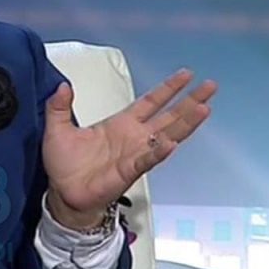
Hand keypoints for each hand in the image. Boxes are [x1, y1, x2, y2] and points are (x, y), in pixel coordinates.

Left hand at [42, 69, 216, 229]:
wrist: (62, 193)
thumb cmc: (64, 164)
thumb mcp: (57, 128)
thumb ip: (59, 106)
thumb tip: (62, 85)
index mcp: (121, 124)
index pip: (150, 102)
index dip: (168, 89)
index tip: (187, 75)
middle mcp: (134, 137)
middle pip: (169, 116)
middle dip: (190, 101)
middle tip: (211, 86)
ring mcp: (135, 154)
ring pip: (167, 135)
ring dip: (186, 123)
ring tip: (204, 108)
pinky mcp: (128, 171)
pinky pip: (147, 160)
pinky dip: (158, 152)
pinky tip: (171, 143)